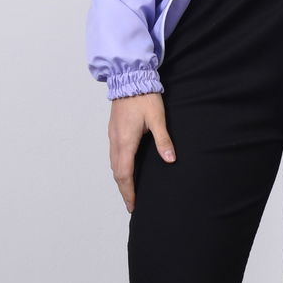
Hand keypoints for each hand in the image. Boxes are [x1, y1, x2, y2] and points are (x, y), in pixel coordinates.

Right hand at [109, 92, 175, 211]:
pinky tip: (125, 168)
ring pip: (113, 164)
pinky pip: (113, 154)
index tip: (133, 205)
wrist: (129, 78)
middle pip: (116, 172)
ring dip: (120, 179)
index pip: (124, 174)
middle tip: (131, 203)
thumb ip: (163, 140)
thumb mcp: (158, 118)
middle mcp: (116, 140)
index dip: (129, 191)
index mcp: (126, 141)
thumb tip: (170, 159)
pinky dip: (118, 167)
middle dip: (124, 189)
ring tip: (128, 190)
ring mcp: (112, 135)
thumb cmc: (144, 97)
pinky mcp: (113, 130)